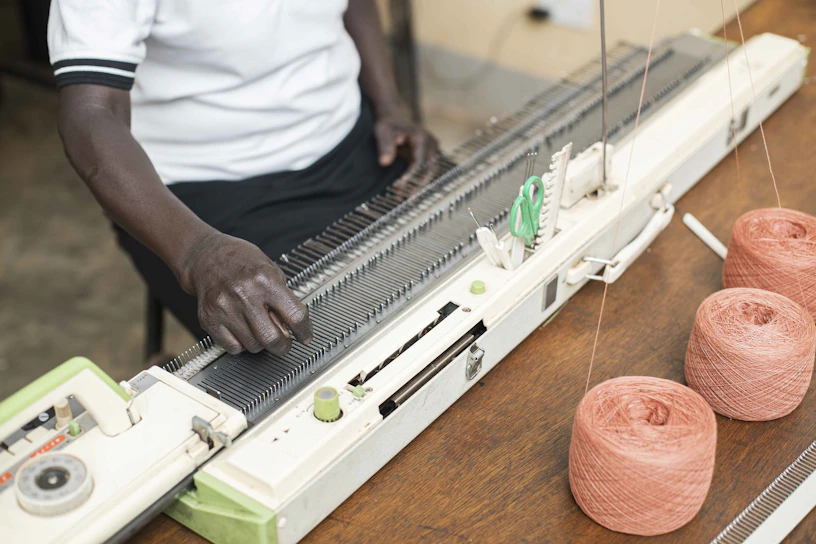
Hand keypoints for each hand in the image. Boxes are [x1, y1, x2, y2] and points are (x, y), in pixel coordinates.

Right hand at [177, 233, 312, 354]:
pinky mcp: (209, 319)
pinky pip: (233, 348)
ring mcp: (224, 308)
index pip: (295, 315)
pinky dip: (241, 344)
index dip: (304, 331)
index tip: (305, 336)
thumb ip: (283, 298)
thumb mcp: (271, 270)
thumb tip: (290, 329)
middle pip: (272, 338)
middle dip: (282, 346)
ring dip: (260, 343)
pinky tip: (242, 330)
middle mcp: (244, 294)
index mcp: (265, 280)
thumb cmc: (241, 261)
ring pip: (253, 346)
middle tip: (283, 343)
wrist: (206, 256)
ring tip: (258, 328)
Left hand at [374, 113, 438, 192]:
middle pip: (428, 169)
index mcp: (421, 137)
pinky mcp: (429, 157)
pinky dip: (417, 182)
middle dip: (418, 185)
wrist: (393, 120)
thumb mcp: (382, 131)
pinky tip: (405, 193)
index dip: (410, 175)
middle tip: (408, 198)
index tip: (399, 185)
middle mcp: (431, 144)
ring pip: (429, 173)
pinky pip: (425, 172)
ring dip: (418, 186)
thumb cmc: (387, 125)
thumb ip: (384, 145)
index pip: (418, 160)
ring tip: (405, 199)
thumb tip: (384, 162)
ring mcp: (432, 150)